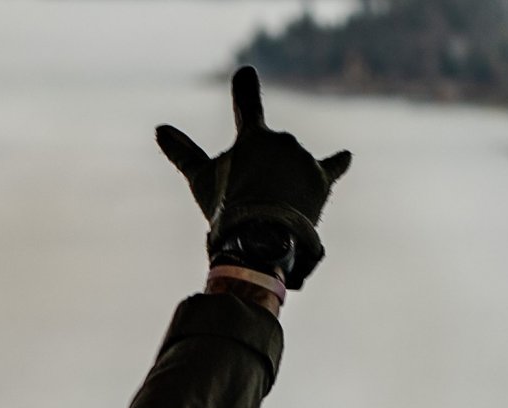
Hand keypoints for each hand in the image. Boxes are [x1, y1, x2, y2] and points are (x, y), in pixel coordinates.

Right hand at [156, 67, 350, 288]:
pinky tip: (347, 157)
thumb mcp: (201, 180)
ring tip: (271, 209)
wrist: (264, 235)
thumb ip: (183, 153)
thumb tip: (160, 128)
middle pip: (269, 152)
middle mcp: (282, 139)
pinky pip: (333, 166)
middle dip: (260, 170)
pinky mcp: (322, 177)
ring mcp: (303, 157)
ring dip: (283, 180)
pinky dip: (339, 162)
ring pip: (291, 164)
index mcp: (252, 137)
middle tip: (248, 200)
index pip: (246, 105)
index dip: (244, 90)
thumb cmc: (228, 206)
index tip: (245, 72)